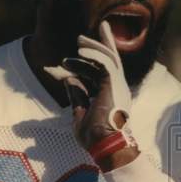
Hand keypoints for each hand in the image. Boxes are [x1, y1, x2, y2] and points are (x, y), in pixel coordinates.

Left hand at [44, 20, 134, 151]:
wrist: (105, 145)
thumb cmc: (95, 137)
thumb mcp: (80, 114)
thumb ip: (77, 96)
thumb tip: (69, 80)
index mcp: (110, 95)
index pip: (99, 74)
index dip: (81, 66)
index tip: (62, 65)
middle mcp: (117, 88)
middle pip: (111, 61)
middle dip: (101, 45)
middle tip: (85, 36)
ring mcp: (117, 86)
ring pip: (109, 58)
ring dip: (93, 48)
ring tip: (79, 41)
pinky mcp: (114, 84)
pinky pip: (106, 63)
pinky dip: (94, 55)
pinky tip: (81, 51)